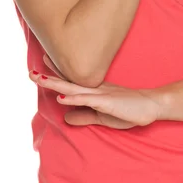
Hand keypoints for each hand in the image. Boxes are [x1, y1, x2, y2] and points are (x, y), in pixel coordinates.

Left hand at [30, 57, 160, 128]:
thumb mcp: (102, 116)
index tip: (41, 65)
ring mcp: (100, 94)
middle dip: (49, 76)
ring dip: (55, 84)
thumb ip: (84, 116)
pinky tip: (62, 98)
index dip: (55, 74)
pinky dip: (74, 99)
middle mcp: (94, 89)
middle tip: (31, 71)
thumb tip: (65, 117)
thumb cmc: (128, 110)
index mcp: (93, 91)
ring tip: (39, 79)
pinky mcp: (106, 102)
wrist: (150, 105)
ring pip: (73, 88)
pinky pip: (87, 100)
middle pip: (67, 82)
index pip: (71, 81)